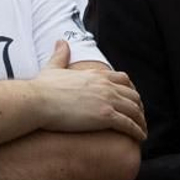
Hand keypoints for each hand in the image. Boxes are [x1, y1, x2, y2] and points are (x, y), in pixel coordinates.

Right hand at [30, 42, 146, 140]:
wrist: (37, 101)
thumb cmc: (42, 88)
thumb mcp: (53, 67)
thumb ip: (60, 55)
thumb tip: (60, 41)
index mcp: (96, 75)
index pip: (123, 79)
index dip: (131, 90)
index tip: (132, 100)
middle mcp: (106, 85)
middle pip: (133, 95)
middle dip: (139, 107)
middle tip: (139, 117)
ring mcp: (107, 100)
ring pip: (134, 110)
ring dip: (141, 121)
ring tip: (142, 131)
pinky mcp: (105, 116)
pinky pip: (129, 124)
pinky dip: (137, 131)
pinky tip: (140, 138)